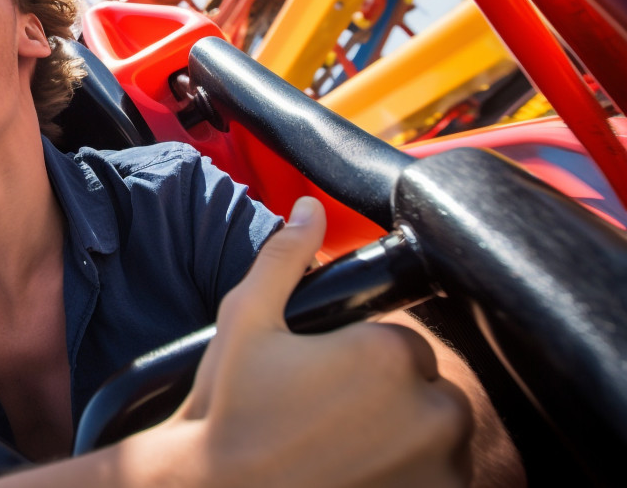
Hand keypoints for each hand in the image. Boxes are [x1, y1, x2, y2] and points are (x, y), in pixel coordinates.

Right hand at [162, 196, 473, 486]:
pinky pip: (441, 478)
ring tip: (341, 450)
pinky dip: (409, 476)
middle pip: (427, 390)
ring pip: (438, 436)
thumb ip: (285, 257)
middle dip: (388, 399)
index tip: (323, 382)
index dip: (361, 360)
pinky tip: (356, 474)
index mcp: (390, 354)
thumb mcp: (246, 322)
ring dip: (404, 439)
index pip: (403, 343)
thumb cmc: (228, 411)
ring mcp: (441, 468)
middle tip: (328, 418)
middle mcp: (431, 412)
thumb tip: (308, 208)